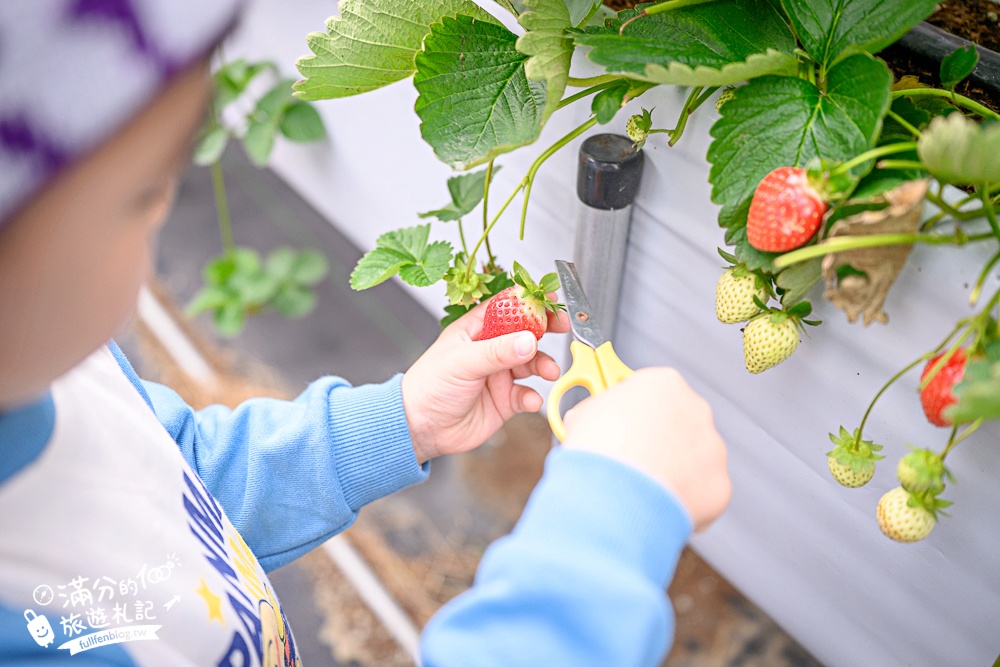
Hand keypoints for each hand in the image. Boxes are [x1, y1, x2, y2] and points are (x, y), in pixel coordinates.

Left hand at [402, 300, 569, 463]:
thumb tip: (529, 340)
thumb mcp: (463, 361)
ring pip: (531, 363)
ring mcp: (498, 375)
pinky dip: (534, 396)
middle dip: (545, 330)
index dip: (529, 301)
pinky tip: (530, 400)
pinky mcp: (504, 400)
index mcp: (475, 330)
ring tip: (548, 371)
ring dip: (544, 365)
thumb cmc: (428, 386)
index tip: (550, 300)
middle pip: (525, 332)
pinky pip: (527, 394)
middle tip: (561, 328)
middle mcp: (489, 350)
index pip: (506, 307)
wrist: (421, 428)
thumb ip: (498, 351)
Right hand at [563, 368, 730, 531]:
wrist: (614, 495)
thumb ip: (598, 412)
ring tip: (640, 486)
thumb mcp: (582, 416)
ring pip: (692, 459)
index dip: (633, 412)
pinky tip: (656, 504)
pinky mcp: (719, 484)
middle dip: (657, 442)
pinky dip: (682, 499)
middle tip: (630, 460)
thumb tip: (593, 421)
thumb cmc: (599, 452)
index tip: (622, 425)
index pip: (653, 393)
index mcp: (663, 384)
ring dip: (672, 471)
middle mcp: (695, 409)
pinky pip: (701, 491)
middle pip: (677, 424)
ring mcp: (712, 447)